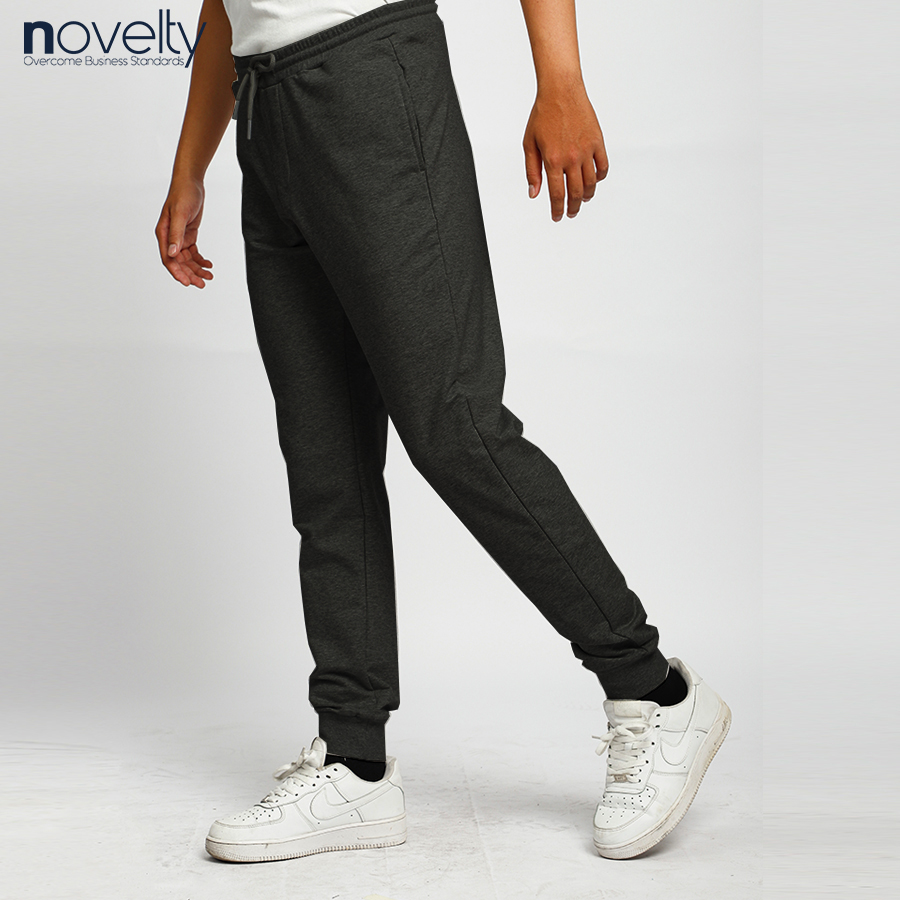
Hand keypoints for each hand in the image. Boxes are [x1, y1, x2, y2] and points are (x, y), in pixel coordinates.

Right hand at [155, 177, 213, 287]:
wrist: (191, 183)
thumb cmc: (183, 195)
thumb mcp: (180, 215)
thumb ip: (176, 235)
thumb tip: (172, 254)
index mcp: (163, 234)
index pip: (168, 259)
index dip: (177, 272)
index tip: (187, 283)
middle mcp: (169, 238)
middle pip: (178, 262)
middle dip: (190, 274)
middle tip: (202, 284)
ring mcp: (179, 237)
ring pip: (187, 260)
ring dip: (197, 269)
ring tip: (209, 277)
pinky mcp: (188, 235)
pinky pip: (193, 253)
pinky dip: (201, 260)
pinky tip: (209, 265)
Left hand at [523, 80, 608, 220]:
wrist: (561, 90)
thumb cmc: (542, 115)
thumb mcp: (529, 144)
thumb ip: (531, 171)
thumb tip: (534, 194)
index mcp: (552, 160)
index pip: (557, 194)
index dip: (557, 210)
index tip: (557, 217)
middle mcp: (571, 158)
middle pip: (575, 193)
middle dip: (572, 208)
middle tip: (570, 214)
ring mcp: (586, 150)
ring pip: (591, 183)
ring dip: (586, 196)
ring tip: (581, 200)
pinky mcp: (598, 142)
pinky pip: (603, 167)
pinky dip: (600, 178)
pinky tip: (593, 181)